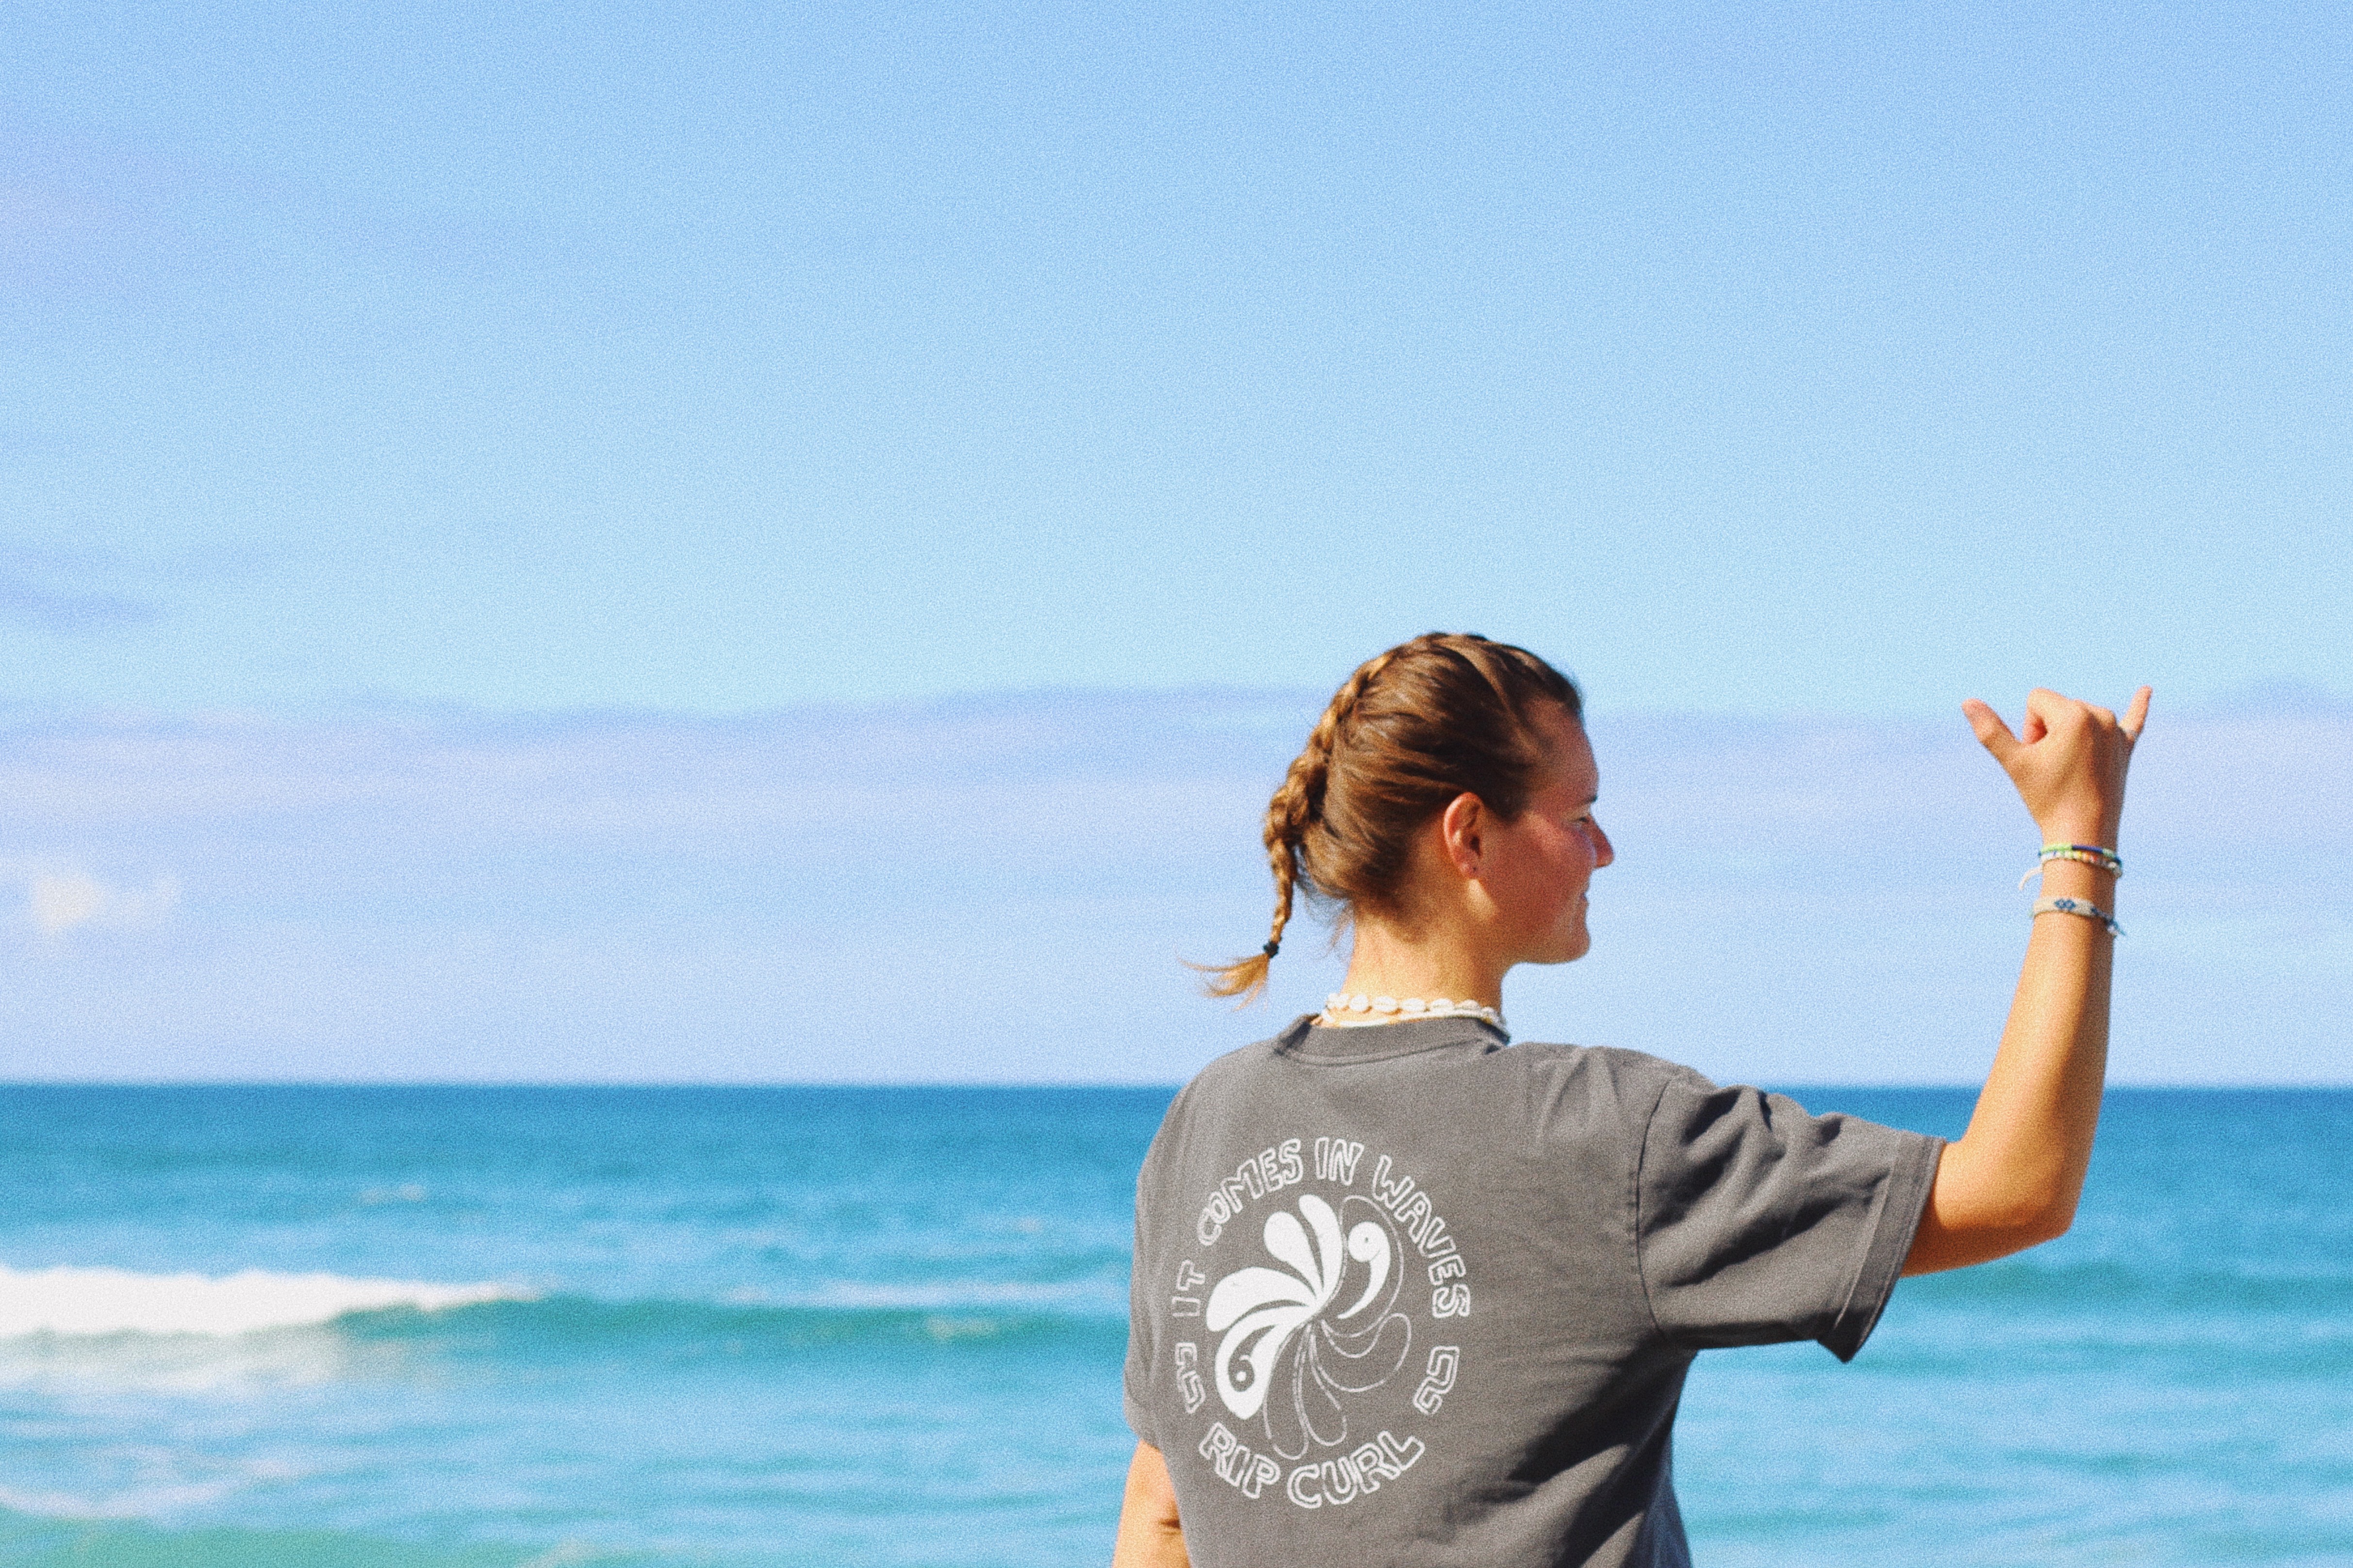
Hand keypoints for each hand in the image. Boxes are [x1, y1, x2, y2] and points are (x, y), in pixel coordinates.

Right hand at [1962, 686, 2150, 845]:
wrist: (2083, 834)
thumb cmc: (2047, 797)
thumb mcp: (2014, 763)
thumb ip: (1990, 730)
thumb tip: (1967, 701)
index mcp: (2074, 714)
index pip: (2036, 699)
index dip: (2029, 728)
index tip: (2037, 755)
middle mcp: (2101, 715)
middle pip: (2057, 706)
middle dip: (2047, 731)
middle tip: (2053, 767)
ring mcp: (2117, 731)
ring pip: (2079, 715)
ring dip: (2069, 734)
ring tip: (2071, 768)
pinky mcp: (2126, 748)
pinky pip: (2134, 720)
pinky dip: (2139, 705)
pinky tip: (2146, 691)